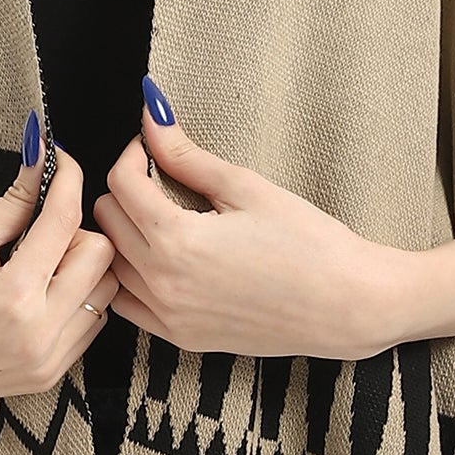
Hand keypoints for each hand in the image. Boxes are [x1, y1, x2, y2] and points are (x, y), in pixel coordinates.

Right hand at [0, 125, 119, 408]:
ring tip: (35, 263)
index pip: (64, 220)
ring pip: (104, 292)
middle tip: (36, 228)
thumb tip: (40, 157)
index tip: (59, 160)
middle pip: (101, 255)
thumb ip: (11, 204)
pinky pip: (90, 324)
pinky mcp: (49, 376)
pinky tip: (37, 293)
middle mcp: (40, 336)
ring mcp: (47, 362)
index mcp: (13, 297)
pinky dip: (74, 299)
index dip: (66, 179)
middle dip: (75, 230)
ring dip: (80, 267)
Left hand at [92, 90, 407, 361]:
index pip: (120, 184)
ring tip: (161, 218)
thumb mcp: (246, 188)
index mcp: (178, 241)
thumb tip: (152, 116)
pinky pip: (126, 304)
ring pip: (112, 264)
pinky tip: (162, 259)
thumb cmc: (309, 243)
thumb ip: (187, 155)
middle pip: (107, 221)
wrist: (347, 304)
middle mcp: (162, 284)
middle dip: (126, 191)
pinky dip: (132, 277)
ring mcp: (168, 317)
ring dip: (125, 234)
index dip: (133, 154)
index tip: (152, 147)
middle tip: (160, 179)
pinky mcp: (180, 338)